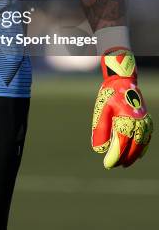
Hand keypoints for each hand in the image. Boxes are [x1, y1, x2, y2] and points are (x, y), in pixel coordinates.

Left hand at [91, 48, 152, 168]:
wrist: (123, 81)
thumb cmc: (110, 95)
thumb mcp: (101, 110)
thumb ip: (100, 130)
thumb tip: (99, 150)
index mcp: (125, 121)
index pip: (120, 145)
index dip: (114, 157)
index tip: (107, 164)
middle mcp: (137, 124)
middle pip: (132, 148)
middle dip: (123, 159)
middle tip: (114, 165)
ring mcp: (145, 123)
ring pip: (141, 145)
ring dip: (133, 156)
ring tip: (124, 163)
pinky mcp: (147, 121)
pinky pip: (147, 139)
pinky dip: (142, 148)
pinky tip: (136, 154)